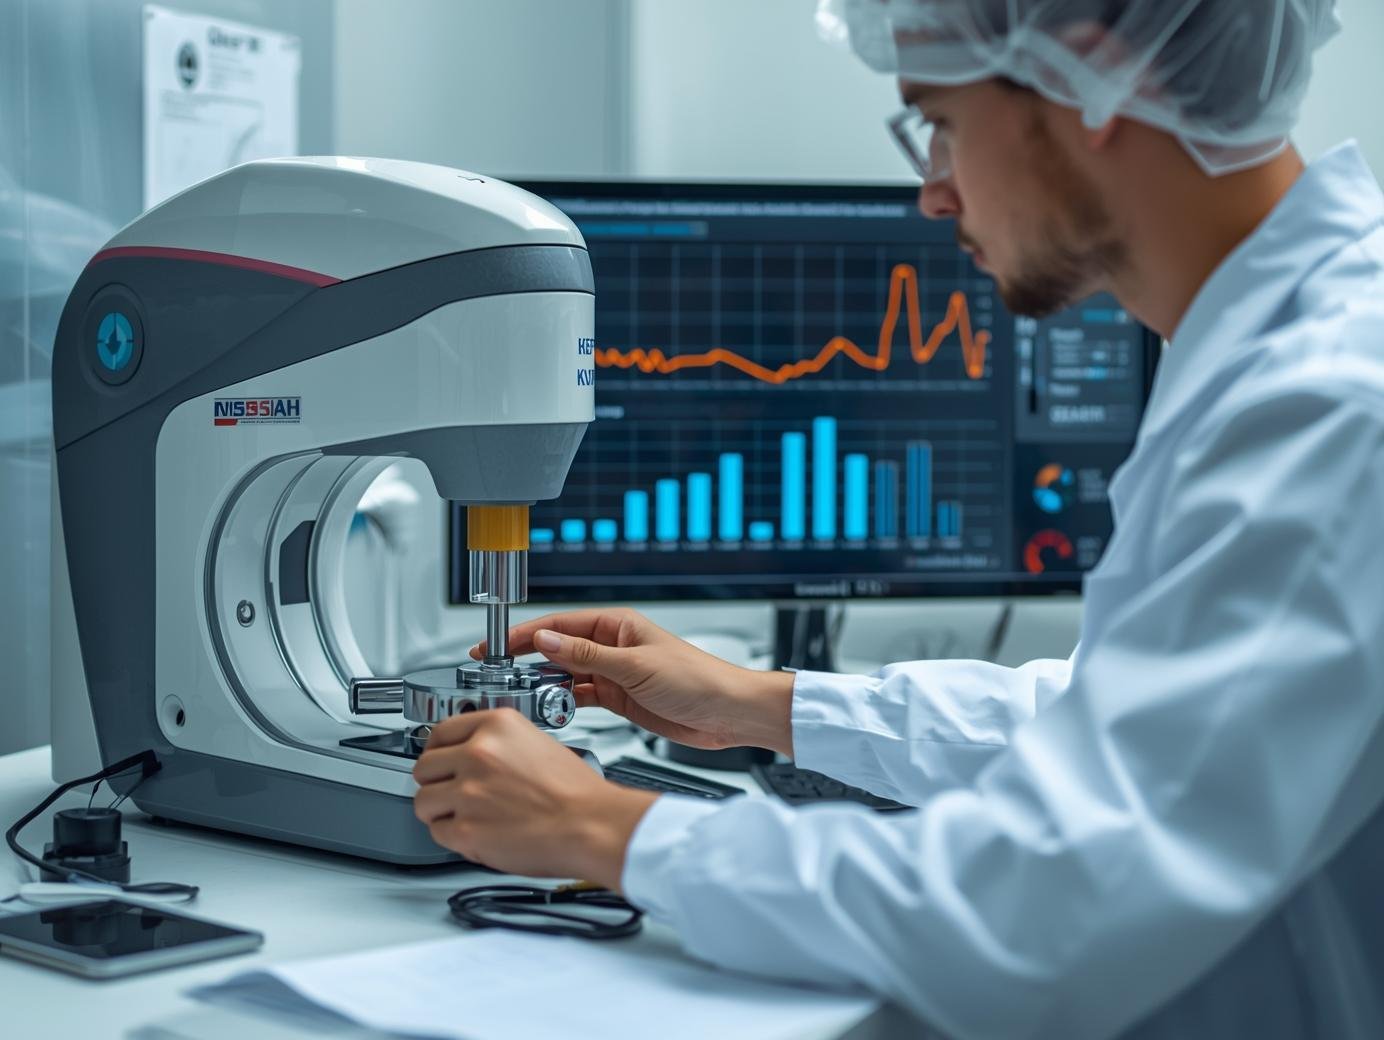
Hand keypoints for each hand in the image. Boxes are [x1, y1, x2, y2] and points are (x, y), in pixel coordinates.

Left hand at [412, 708, 658, 887]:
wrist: (593, 825)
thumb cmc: (576, 792)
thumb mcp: (537, 743)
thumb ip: (498, 744)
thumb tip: (470, 754)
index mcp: (496, 726)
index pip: (440, 732)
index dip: (438, 751)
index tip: (440, 760)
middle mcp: (478, 753)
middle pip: (424, 767)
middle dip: (437, 783)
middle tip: (454, 793)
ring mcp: (469, 791)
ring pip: (423, 801)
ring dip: (440, 812)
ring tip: (467, 816)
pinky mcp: (467, 829)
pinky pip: (438, 832)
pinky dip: (454, 837)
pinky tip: (478, 833)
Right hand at [472, 608, 794, 755]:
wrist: (728, 714)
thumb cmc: (698, 680)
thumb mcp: (636, 667)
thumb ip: (587, 657)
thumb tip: (547, 641)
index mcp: (617, 626)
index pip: (559, 625)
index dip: (524, 635)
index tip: (494, 645)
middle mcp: (613, 647)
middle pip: (557, 649)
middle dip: (526, 660)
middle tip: (494, 673)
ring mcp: (614, 674)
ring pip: (565, 675)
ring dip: (543, 685)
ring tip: (517, 695)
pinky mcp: (619, 698)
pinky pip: (579, 697)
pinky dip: (562, 703)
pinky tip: (548, 710)